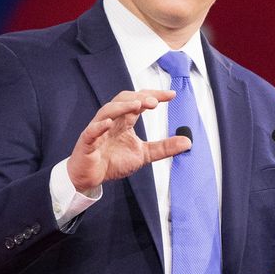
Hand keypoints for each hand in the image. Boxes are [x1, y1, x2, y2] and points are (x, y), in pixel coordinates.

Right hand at [68, 89, 189, 190]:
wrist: (90, 177)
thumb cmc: (112, 162)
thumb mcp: (143, 154)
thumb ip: (164, 147)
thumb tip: (188, 142)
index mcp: (124, 121)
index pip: (139, 102)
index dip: (154, 96)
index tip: (172, 95)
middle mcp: (111, 121)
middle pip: (123, 100)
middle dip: (139, 98)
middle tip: (155, 101)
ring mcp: (97, 130)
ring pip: (107, 111)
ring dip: (122, 107)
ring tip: (137, 106)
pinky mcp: (86, 143)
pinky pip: (91, 132)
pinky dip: (99, 127)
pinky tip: (108, 124)